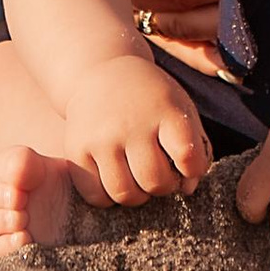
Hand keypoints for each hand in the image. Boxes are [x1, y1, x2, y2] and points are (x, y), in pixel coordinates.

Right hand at [61, 51, 212, 207]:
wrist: (100, 73)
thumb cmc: (149, 99)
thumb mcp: (179, 108)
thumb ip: (193, 148)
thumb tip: (187, 190)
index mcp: (164, 110)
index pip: (188, 157)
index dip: (192, 169)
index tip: (186, 164)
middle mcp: (131, 124)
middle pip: (155, 182)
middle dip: (164, 186)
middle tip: (159, 173)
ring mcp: (101, 138)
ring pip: (125, 195)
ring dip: (138, 195)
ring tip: (138, 178)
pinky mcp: (76, 150)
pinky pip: (96, 197)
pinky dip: (108, 197)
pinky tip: (115, 178)